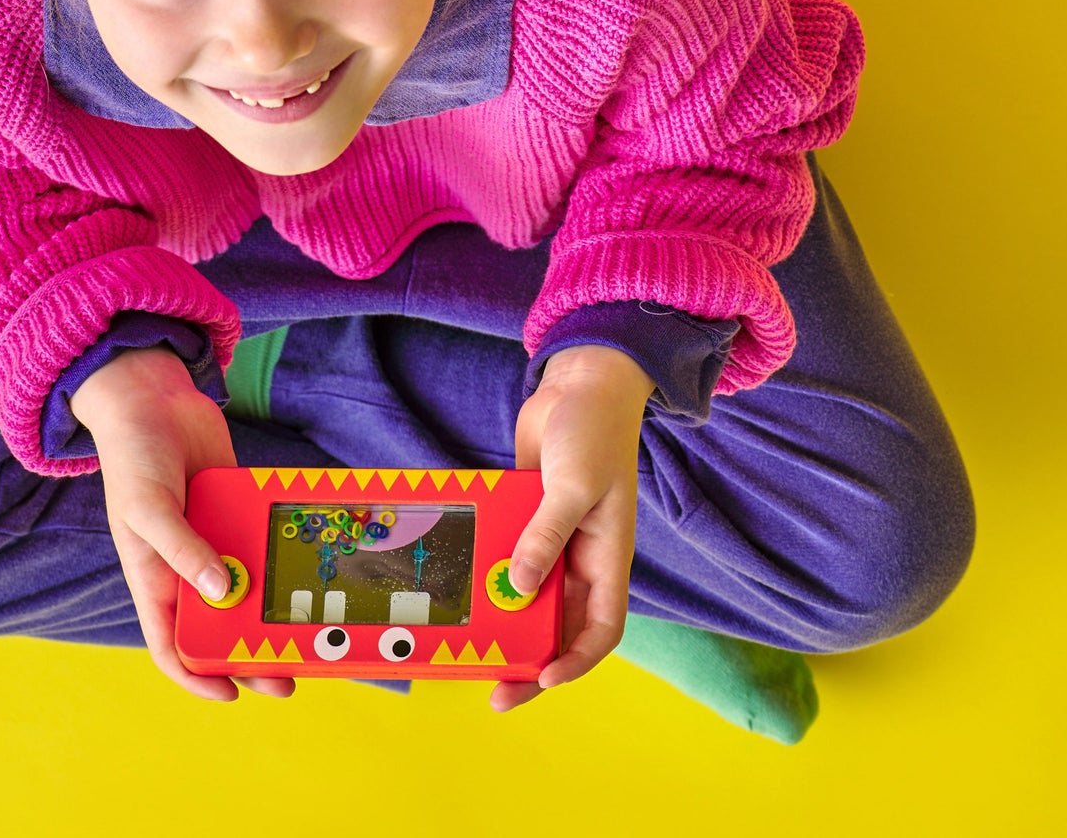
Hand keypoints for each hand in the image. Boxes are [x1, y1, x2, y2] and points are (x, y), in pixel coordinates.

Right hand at [70, 344, 295, 702]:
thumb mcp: (148, 507)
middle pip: (220, 625)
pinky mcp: (235, 508)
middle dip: (251, 653)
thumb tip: (219, 590)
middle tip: (290, 673)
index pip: (171, 644)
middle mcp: (186, 566)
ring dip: (271, 608)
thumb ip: (182, 550)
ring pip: (246, 587)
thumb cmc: (134, 456)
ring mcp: (213, 537)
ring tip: (307, 628)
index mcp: (153, 577)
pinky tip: (307, 565)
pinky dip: (278, 555)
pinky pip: (259, 540)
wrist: (153, 396)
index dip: (198, 675)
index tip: (232, 694)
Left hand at [491, 345, 655, 712]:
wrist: (580, 381)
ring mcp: (552, 536)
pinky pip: (506, 552)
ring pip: (528, 593)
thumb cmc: (592, 431)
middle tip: (492, 684)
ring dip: (503, 615)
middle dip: (529, 656)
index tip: (540, 677)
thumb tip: (519, 587)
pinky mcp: (526, 514)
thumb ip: (546, 536)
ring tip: (470, 640)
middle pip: (558, 624)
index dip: (574, 661)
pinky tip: (458, 578)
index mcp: (607, 557)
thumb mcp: (574, 486)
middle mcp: (581, 556)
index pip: (601, 629)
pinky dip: (487, 567)